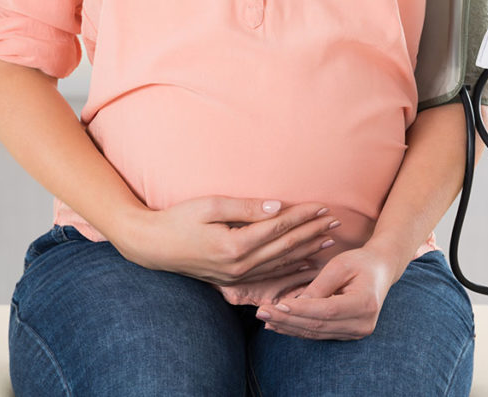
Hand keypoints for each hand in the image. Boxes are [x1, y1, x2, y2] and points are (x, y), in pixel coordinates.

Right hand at [114, 196, 338, 285]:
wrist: (151, 246)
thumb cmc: (178, 219)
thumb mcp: (211, 205)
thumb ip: (247, 208)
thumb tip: (279, 207)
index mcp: (235, 245)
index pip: (279, 228)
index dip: (303, 216)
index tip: (322, 206)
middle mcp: (239, 265)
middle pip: (286, 247)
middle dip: (313, 232)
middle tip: (335, 222)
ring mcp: (236, 276)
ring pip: (281, 263)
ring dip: (307, 250)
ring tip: (328, 239)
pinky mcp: (233, 281)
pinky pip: (269, 275)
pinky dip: (291, 268)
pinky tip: (306, 262)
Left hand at [255, 245, 398, 340]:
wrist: (381, 270)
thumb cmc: (360, 262)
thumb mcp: (340, 265)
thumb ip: (319, 286)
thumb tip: (293, 305)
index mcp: (365, 303)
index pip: (327, 310)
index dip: (300, 309)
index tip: (276, 304)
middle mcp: (363, 323)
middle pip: (319, 325)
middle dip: (287, 319)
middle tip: (261, 312)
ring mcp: (358, 332)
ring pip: (316, 333)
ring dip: (289, 327)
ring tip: (265, 319)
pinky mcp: (349, 334)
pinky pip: (319, 333)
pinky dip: (298, 328)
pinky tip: (279, 324)